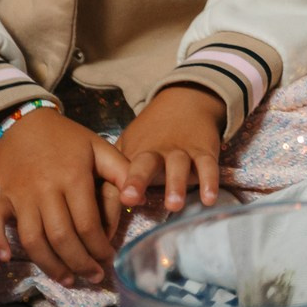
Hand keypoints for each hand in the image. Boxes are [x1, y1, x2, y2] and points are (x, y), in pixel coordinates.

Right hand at [0, 105, 140, 286]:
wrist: (25, 122)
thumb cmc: (68, 139)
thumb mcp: (100, 148)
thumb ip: (123, 172)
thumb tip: (139, 200)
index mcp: (73, 178)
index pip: (87, 223)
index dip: (99, 247)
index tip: (110, 259)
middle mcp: (46, 190)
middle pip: (61, 238)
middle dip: (80, 263)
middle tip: (94, 277)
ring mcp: (21, 195)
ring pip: (32, 239)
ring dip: (50, 264)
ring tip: (68, 280)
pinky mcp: (2, 196)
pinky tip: (4, 260)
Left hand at [119, 84, 227, 215]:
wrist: (186, 101)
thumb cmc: (153, 133)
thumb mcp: (130, 145)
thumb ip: (117, 169)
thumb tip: (97, 197)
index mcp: (136, 153)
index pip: (123, 169)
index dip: (118, 182)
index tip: (116, 197)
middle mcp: (157, 152)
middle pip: (145, 164)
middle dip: (137, 180)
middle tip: (131, 198)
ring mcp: (181, 151)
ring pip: (178, 166)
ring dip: (175, 185)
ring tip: (174, 205)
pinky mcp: (204, 151)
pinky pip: (207, 166)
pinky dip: (209, 181)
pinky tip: (209, 199)